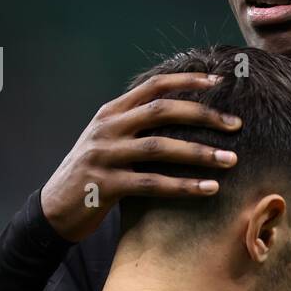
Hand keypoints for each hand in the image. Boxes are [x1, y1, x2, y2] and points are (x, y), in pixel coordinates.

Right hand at [40, 73, 241, 241]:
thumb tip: (185, 115)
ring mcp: (104, 156)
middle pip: (161, 111)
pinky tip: (210, 188)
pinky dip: (184, 185)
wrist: (54, 209)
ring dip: (200, 153)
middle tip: (236, 124)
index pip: (153, 86)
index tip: (220, 82)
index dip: (187, 81)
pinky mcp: (105, 186)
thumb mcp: (110, 141)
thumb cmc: (93, 173)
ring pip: (160, 147)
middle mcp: (107, 128)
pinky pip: (152, 183)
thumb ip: (137, 126)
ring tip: (232, 160)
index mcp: (111, 113)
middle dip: (203, 115)